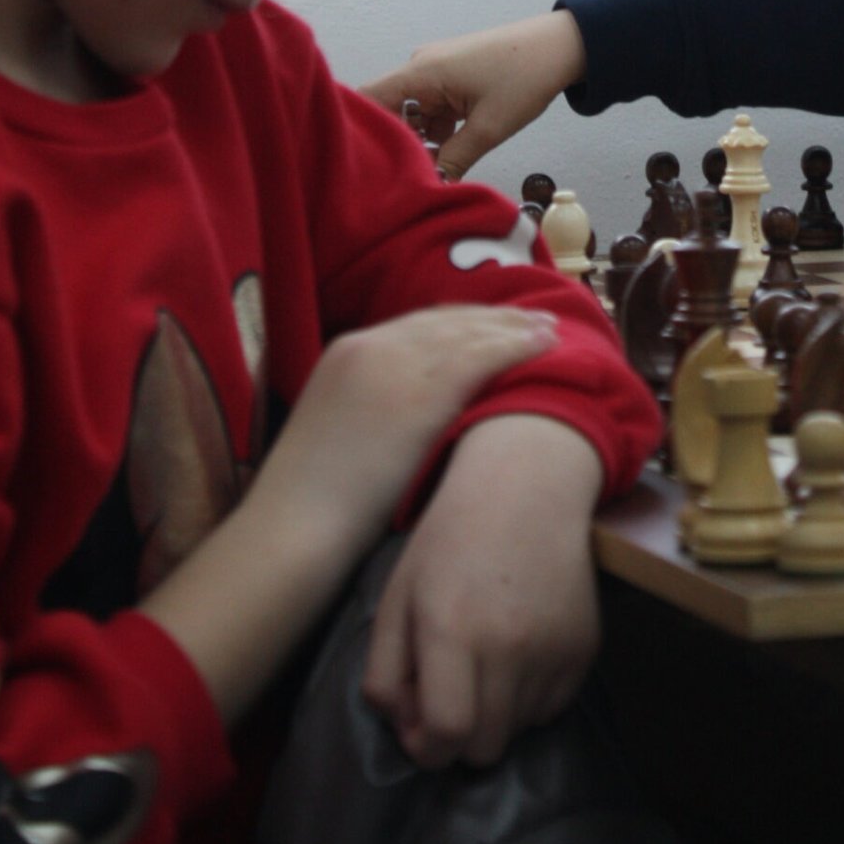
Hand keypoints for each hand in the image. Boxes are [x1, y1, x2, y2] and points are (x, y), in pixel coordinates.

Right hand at [144, 310, 557, 727]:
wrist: (293, 525)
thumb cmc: (313, 501)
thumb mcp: (340, 430)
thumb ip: (372, 406)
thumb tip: (406, 414)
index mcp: (346, 351)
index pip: (417, 325)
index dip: (463, 322)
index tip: (495, 324)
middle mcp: (370, 345)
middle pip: (446, 321)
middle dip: (493, 318)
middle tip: (535, 318)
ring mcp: (395, 365)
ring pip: (469, 334)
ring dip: (513, 328)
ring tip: (550, 330)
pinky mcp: (420, 393)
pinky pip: (479, 358)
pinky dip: (515, 348)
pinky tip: (543, 349)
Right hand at [362, 11, 587, 179]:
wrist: (561, 46)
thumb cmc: (525, 78)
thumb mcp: (488, 128)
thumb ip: (452, 160)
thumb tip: (429, 186)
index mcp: (420, 72)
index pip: (367, 100)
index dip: (362, 132)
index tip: (367, 166)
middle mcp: (420, 68)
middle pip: (390, 112)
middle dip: (399, 145)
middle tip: (411, 179)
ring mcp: (436, 72)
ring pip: (413, 114)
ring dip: (421, 142)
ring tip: (435, 172)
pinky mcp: (451, 78)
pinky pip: (431, 109)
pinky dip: (437, 132)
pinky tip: (450, 155)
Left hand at [362, 414, 603, 766]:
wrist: (527, 486)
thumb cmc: (449, 539)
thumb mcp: (397, 596)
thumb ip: (385, 672)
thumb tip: (409, 729)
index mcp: (452, 631)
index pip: (446, 736)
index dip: (426, 746)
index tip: (420, 722)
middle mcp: (509, 648)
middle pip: (484, 749)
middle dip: (459, 736)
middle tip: (451, 691)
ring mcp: (554, 651)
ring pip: (518, 731)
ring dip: (494, 713)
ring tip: (485, 659)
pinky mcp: (584, 651)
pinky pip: (551, 708)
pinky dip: (529, 697)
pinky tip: (518, 650)